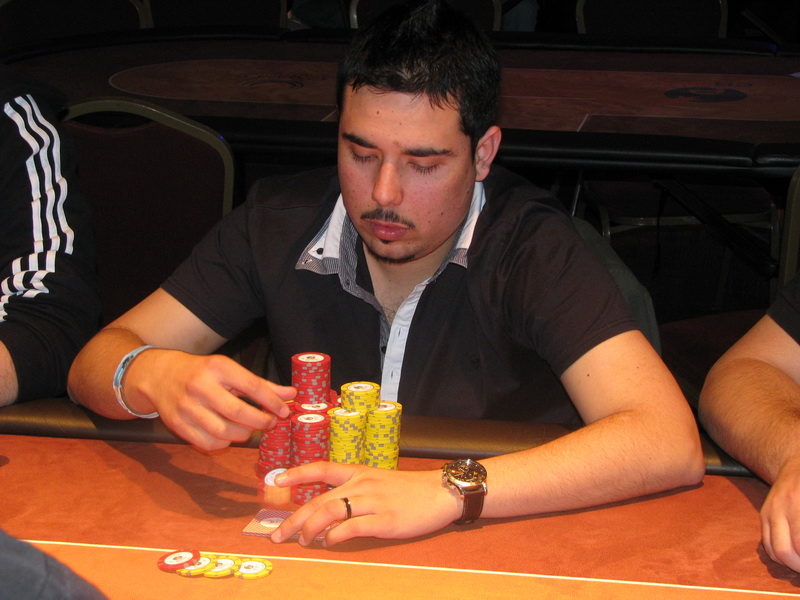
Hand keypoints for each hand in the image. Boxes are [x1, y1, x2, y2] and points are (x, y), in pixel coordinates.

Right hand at [126, 349, 294, 450]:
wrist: (160, 376)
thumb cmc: (203, 372)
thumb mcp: (230, 370)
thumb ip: (261, 384)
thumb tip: (291, 395)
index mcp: (218, 368)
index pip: (252, 386)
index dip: (272, 402)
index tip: (284, 411)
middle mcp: (201, 387)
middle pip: (238, 413)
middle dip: (261, 422)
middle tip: (270, 423)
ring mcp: (187, 407)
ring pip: (224, 432)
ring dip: (244, 435)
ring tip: (251, 429)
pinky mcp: (178, 425)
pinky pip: (208, 443)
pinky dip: (224, 444)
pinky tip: (229, 436)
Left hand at [270, 462, 460, 545]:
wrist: (441, 493)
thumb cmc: (409, 490)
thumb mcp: (379, 482)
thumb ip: (354, 492)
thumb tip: (327, 514)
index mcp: (359, 472)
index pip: (322, 468)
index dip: (297, 473)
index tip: (276, 479)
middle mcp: (362, 484)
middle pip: (319, 500)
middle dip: (293, 519)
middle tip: (277, 535)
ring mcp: (373, 501)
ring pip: (330, 511)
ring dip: (310, 529)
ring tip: (303, 541)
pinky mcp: (385, 520)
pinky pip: (352, 527)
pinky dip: (335, 537)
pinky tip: (330, 542)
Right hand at [761, 458, 799, 570]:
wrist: (796, 464)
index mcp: (797, 503)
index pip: (799, 544)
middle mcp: (780, 509)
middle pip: (785, 551)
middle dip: (799, 566)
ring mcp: (769, 512)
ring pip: (774, 551)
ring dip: (791, 564)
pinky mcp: (764, 515)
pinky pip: (767, 545)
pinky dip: (781, 557)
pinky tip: (796, 556)